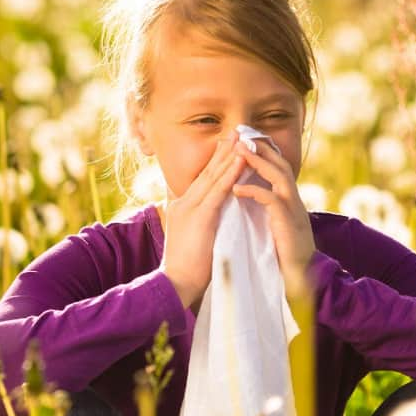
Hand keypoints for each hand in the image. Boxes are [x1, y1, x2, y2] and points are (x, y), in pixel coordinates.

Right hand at [159, 130, 246, 309]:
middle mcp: (184, 203)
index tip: (228, 146)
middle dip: (222, 152)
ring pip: (212, 177)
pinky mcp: (200, 217)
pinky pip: (218, 191)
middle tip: (235, 133)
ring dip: (228, 157)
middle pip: (206, 173)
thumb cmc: (186, 269)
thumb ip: (201, 225)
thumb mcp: (193, 240)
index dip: (215, 163)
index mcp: (182, 208)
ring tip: (241, 139)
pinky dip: (230, 175)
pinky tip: (239, 161)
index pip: (202, 181)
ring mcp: (191, 208)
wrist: (175, 283)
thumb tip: (213, 220)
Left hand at [232, 139, 315, 287]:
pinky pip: (271, 199)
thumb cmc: (283, 255)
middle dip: (262, 149)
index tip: (246, 140)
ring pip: (279, 175)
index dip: (266, 152)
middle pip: (281, 164)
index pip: (279, 167)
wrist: (299, 278)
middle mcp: (295, 200)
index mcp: (290, 200)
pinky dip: (254, 191)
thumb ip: (266, 210)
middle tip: (241, 137)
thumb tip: (248, 198)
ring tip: (238, 153)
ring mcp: (294, 210)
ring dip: (259, 162)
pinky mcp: (288, 222)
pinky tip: (236, 189)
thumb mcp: (274, 226)